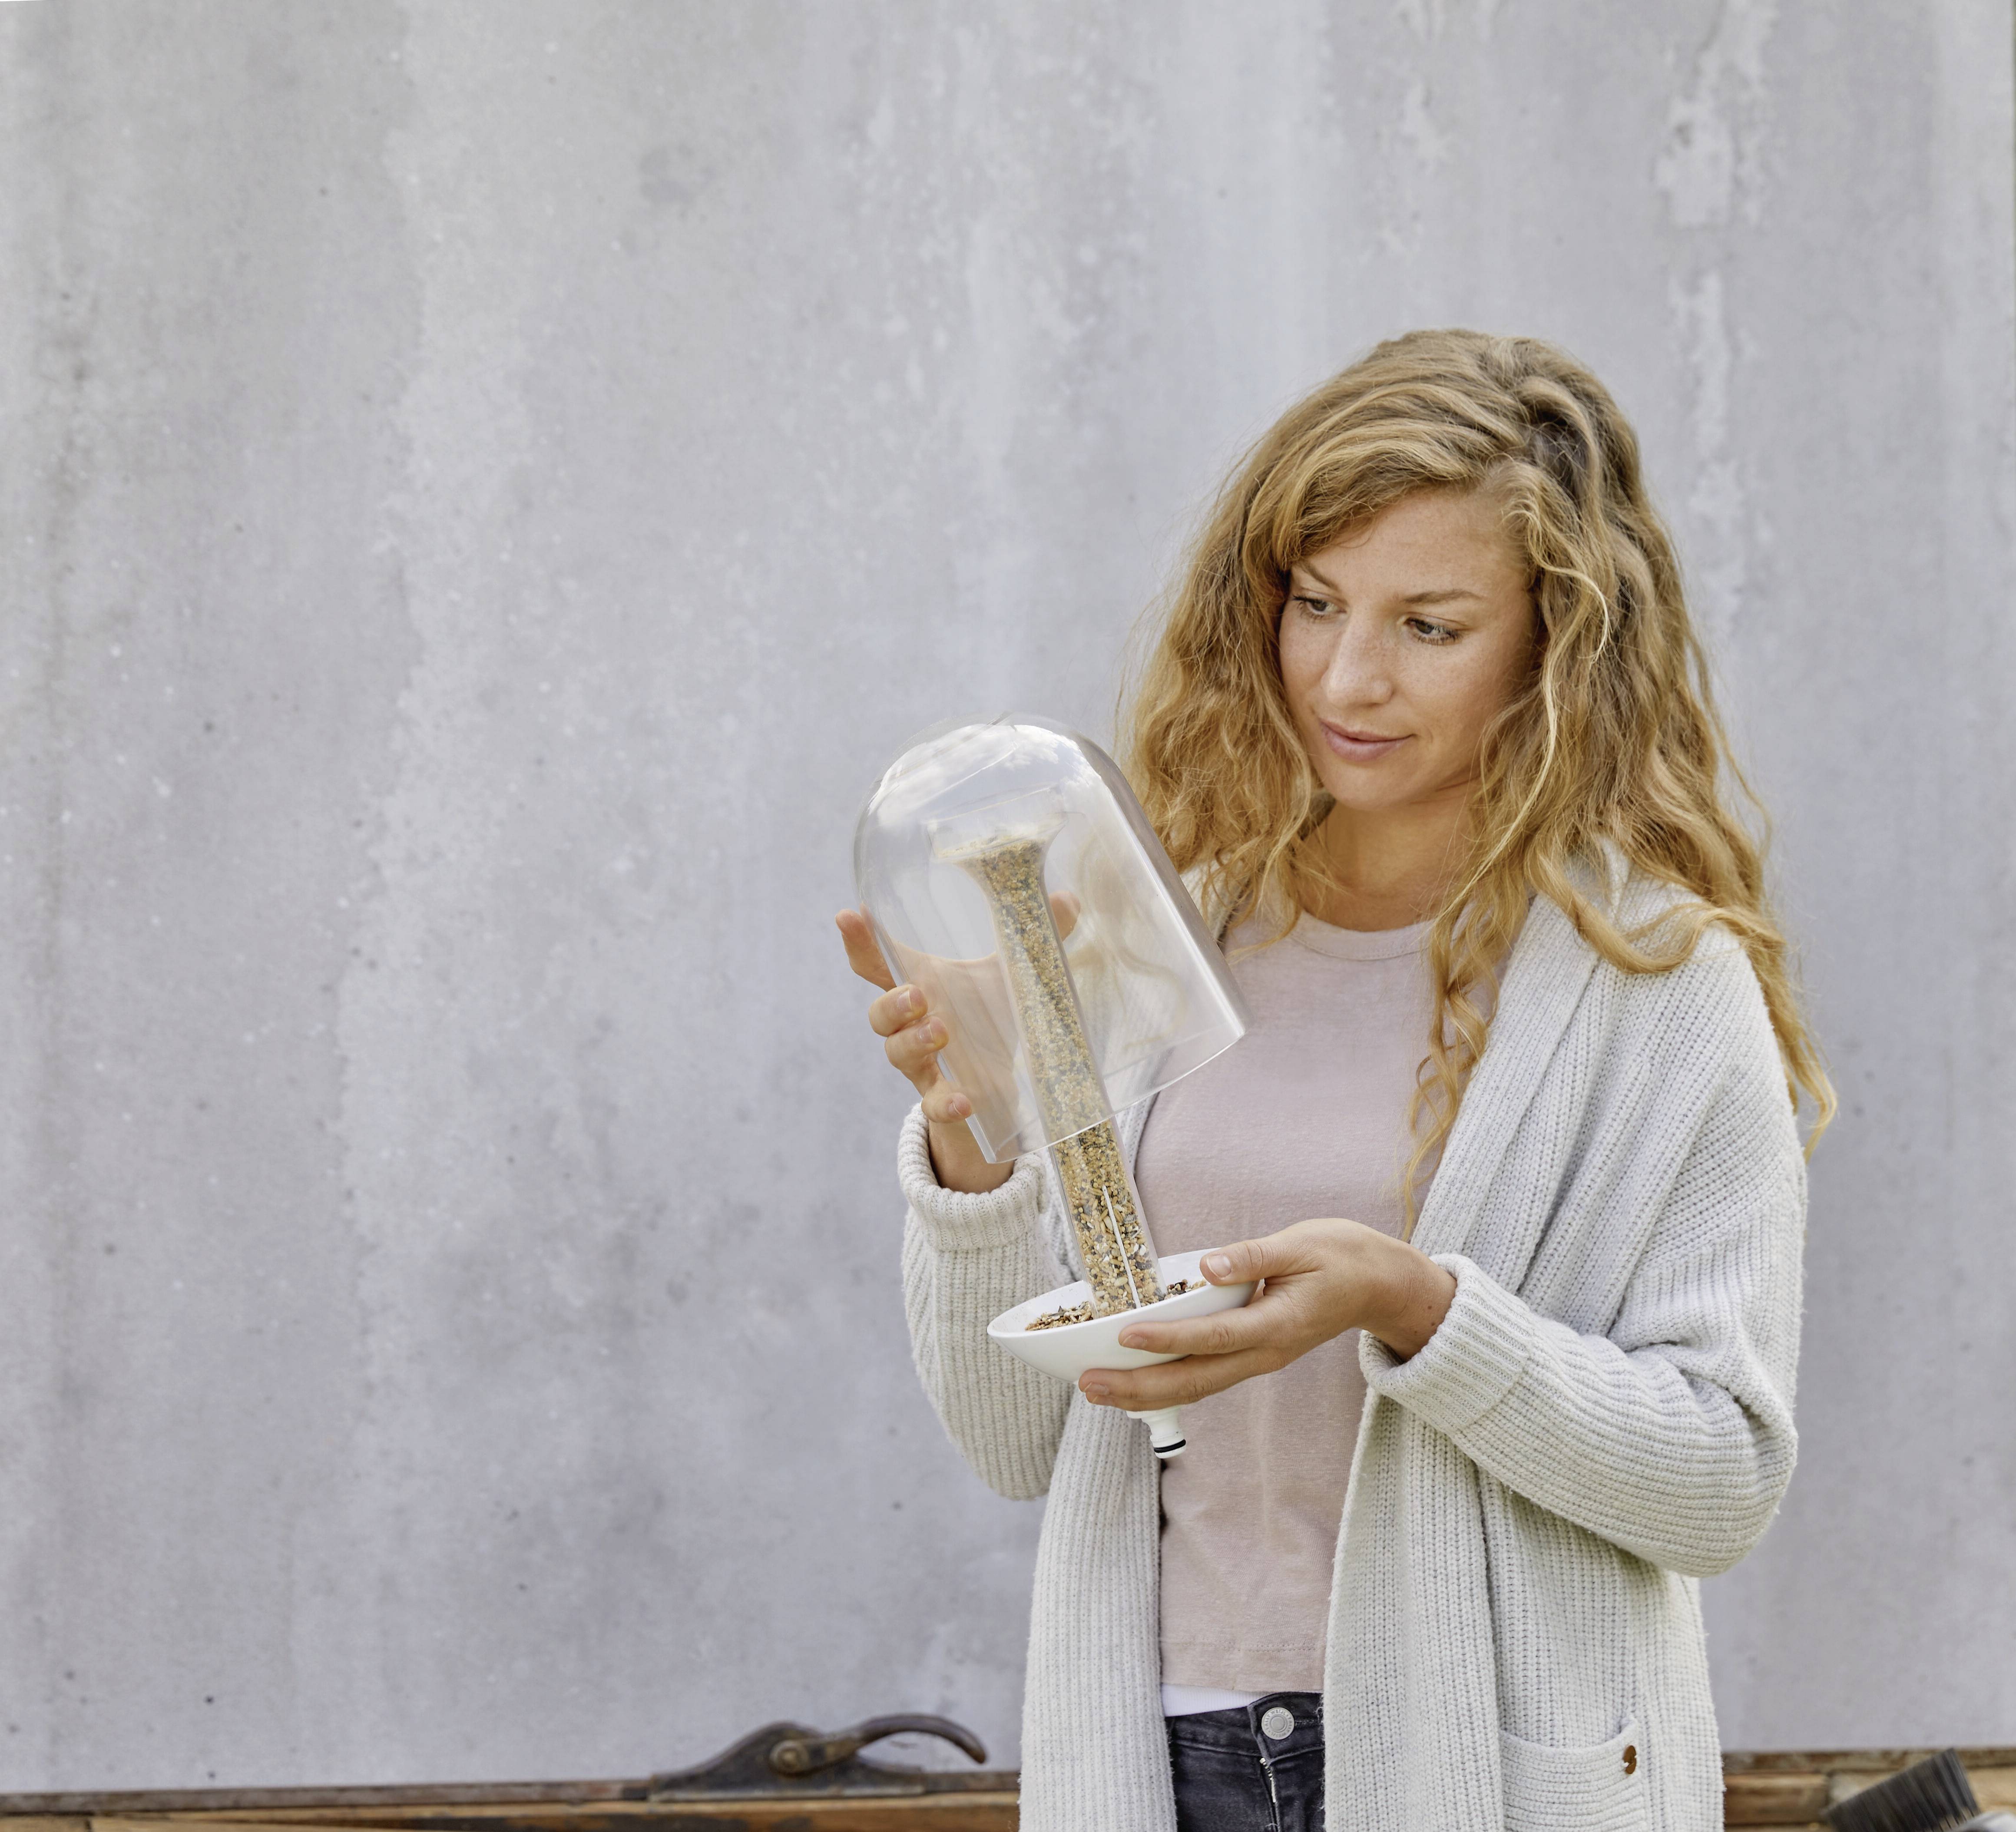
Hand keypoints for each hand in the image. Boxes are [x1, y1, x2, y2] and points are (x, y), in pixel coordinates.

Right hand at [835, 902, 1076, 1194]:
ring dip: (914, 1042)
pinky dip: (944, 1102)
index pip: (878, 962)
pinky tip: (963, 1100)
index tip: (849, 916)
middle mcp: (912, 1023)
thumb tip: (1067, 899)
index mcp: (921, 984)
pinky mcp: (943, 1097)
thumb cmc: (992, 1014)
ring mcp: (924, 1063)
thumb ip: (1037, 934)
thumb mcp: (1012, 972)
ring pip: (897, 1053)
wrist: (1001, 1082)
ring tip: (942, 1031)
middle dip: (891, 1002)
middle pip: (879, 1013)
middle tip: (917, 994)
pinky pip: (932, 1103)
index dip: (860, 941)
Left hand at [1076, 1218, 1456, 1410]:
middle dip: (1138, 1386)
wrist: (1380, 1285)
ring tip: (1096, 1389)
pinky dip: (1166, 1383)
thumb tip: (1210, 1264)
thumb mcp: (1301, 1244)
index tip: (1125, 1336)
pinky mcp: (1253, 1355)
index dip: (1168, 1340)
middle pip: (1195, 1380)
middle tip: (1088, 1384)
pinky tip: (1134, 1379)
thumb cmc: (1342, 1257)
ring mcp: (1259, 1360)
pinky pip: (1205, 1377)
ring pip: (1196, 1386)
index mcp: (1277, 1325)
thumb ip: (1253, 1256)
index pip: (1213, 1337)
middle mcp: (1265, 1353)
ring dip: (1144, 1392)